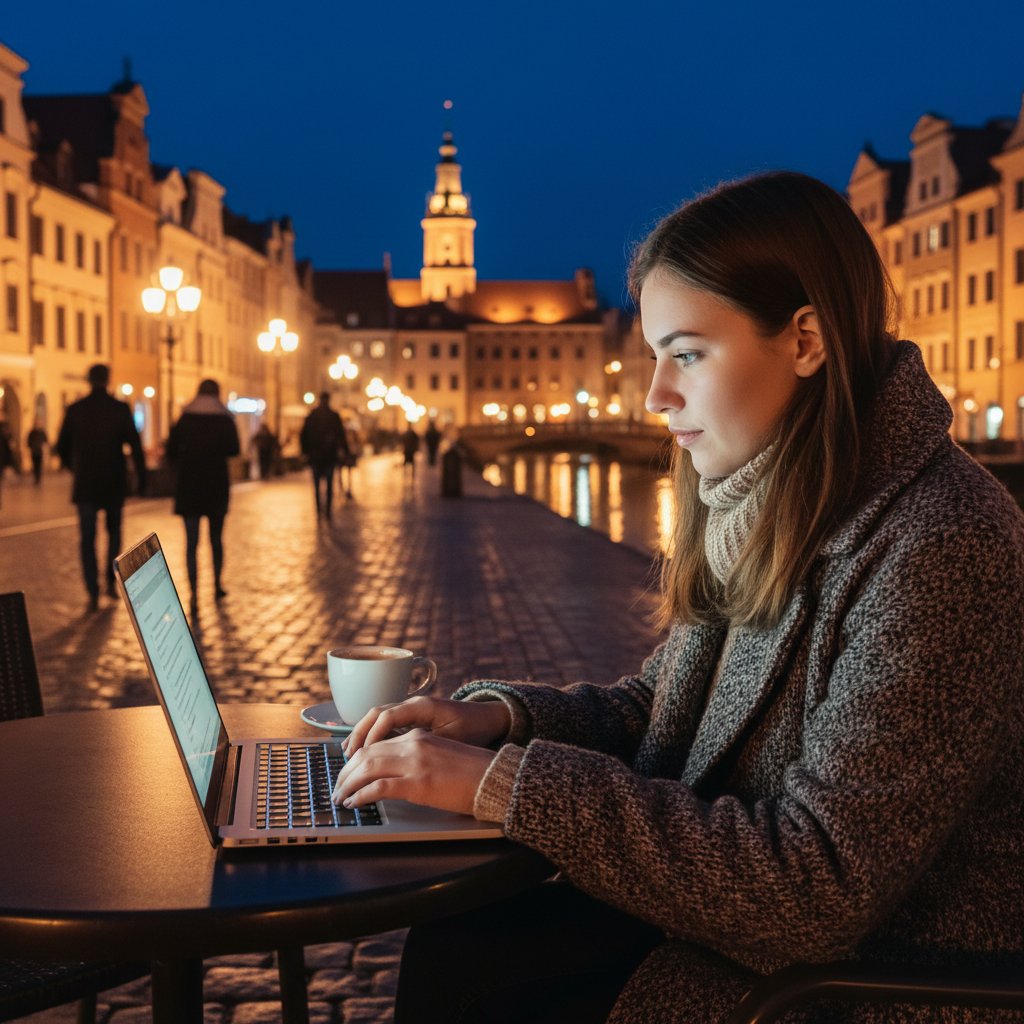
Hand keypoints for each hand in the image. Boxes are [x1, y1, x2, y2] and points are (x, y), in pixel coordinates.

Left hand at [332, 728, 495, 815]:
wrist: (494, 778)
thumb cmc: (471, 771)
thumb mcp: (440, 754)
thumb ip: (417, 756)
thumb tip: (394, 773)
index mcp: (418, 735)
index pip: (376, 743)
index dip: (356, 758)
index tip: (347, 772)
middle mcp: (412, 744)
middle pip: (366, 754)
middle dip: (346, 771)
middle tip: (337, 786)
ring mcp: (414, 763)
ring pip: (366, 767)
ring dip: (348, 783)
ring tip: (340, 797)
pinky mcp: (417, 784)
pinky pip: (378, 787)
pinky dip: (361, 795)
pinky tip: (354, 803)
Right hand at [343, 695, 509, 758]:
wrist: (488, 719)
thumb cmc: (474, 729)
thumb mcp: (453, 740)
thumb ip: (428, 746)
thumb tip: (402, 758)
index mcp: (423, 706)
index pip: (388, 716)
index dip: (372, 736)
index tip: (362, 755)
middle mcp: (413, 704)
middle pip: (377, 713)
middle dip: (359, 734)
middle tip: (347, 757)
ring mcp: (411, 709)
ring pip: (378, 717)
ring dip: (362, 734)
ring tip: (349, 754)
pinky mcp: (412, 718)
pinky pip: (386, 723)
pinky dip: (373, 735)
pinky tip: (365, 751)